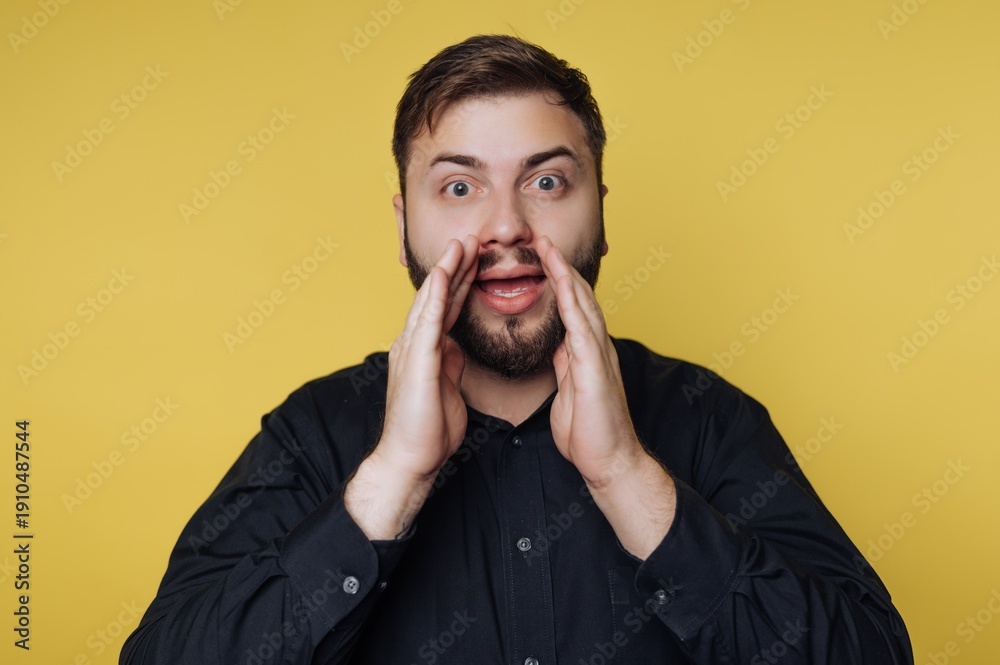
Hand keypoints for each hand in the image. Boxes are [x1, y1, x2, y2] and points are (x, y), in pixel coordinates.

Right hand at [373, 235, 479, 481]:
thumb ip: (449, 363)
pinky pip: (426, 322)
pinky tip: (442, 275)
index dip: (460, 281)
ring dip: (445, 270)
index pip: (445, 307)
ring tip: (459, 244)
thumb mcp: (446, 387)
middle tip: (470, 238)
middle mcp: (414, 343)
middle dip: (454, 266)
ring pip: (430, 301)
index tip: (475, 258)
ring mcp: (411, 350)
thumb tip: (456, 348)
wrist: (411, 458)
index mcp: (426, 349)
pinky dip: (434, 296)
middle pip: (438, 296)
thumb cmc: (428, 429)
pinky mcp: (415, 361)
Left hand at [537, 236, 643, 487]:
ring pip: (582, 303)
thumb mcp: (570, 390)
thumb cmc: (589, 432)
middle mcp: (596, 347)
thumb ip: (566, 366)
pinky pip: (581, 327)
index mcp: (586, 352)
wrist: (609, 462)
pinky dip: (571, 301)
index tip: (541, 259)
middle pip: (578, 296)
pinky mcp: (595, 368)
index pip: (572, 307)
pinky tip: (561, 282)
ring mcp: (599, 355)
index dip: (558, 281)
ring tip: (548, 248)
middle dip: (560, 266)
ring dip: (565, 274)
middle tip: (542, 239)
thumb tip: (559, 347)